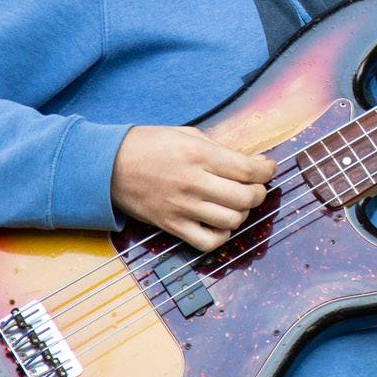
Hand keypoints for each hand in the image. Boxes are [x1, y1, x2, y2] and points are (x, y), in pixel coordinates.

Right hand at [111, 125, 275, 251]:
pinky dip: (222, 235)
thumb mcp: (186, 134)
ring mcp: (183, 207)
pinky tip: (220, 223)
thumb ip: (218, 149)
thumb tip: (249, 161)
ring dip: (242, 214)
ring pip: (231, 220)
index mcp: (199, 155)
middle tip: (255, 187)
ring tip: (236, 204)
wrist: (107, 166)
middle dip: (259, 193)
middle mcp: (194, 182)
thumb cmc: (148, 145)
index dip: (266, 170)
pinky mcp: (171, 225)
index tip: (268, 168)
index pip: (248, 169)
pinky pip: (208, 242)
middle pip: (245, 198)